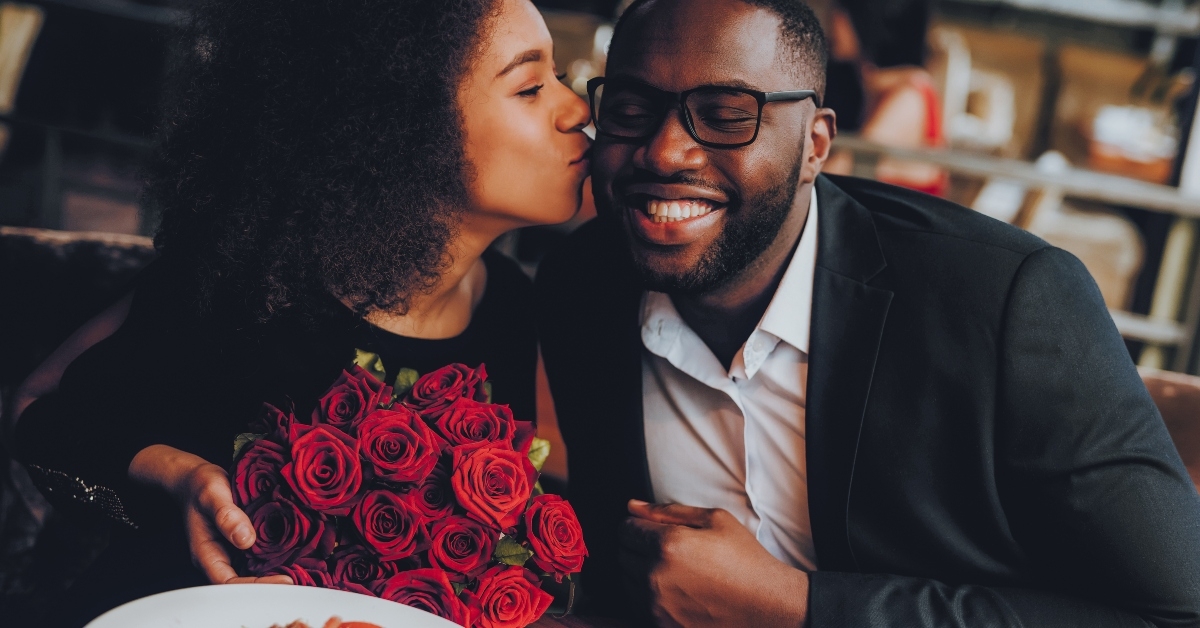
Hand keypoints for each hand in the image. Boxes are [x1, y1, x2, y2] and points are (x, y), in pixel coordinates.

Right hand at [130, 444, 291, 584]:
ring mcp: (231, 552)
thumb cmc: (201, 487)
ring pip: (253, 571)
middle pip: (244, 582)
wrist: (197, 479)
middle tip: (298, 578)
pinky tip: (294, 554)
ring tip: (302, 569)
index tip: (283, 580)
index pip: (229, 581)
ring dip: (274, 572)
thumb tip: (246, 540)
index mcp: (206, 553)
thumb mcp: (212, 495)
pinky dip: (274, 558)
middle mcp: (219, 558)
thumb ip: (226, 517)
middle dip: (270, 583)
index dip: (256, 585)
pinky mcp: (242, 543)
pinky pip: (258, 556)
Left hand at [619, 500, 808, 627]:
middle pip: (623, 554)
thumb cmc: (744, 560)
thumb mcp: (714, 520)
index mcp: (668, 544)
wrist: (766, 604)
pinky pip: (638, 604)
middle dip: (639, 548)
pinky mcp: (661, 624)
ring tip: (675, 572)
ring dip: (641, 573)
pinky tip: (676, 591)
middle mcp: (656, 576)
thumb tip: (633, 506)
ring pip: (627, 581)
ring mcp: (657, 605)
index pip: (626, 529)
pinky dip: (649, 596)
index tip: (651, 530)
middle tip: (668, 551)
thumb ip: (667, 511)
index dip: (638, 526)